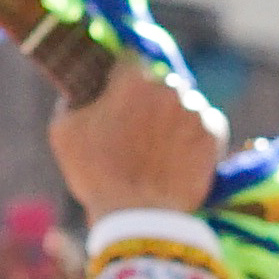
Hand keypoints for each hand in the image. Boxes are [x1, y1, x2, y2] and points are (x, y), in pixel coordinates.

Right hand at [47, 55, 223, 219]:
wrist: (139, 218)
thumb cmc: (96, 175)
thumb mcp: (64, 132)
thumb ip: (72, 99)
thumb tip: (80, 89)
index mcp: (133, 78)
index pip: (130, 60)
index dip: (122, 79)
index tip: (118, 94)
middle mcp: (168, 85)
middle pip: (160, 82)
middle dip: (150, 99)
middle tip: (139, 129)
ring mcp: (195, 109)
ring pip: (184, 103)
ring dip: (173, 117)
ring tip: (159, 148)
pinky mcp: (214, 133)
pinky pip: (205, 124)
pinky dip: (194, 136)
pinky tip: (178, 156)